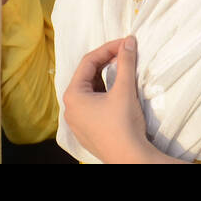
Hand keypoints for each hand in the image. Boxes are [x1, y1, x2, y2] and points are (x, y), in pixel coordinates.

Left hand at [62, 36, 158, 163]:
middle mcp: (70, 108)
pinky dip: (104, 94)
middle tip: (124, 54)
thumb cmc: (123, 124)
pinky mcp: (86, 131)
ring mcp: (77, 122)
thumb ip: (125, 62)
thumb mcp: (124, 89)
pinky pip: (92, 105)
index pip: (88, 62)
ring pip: (90, 91)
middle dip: (106, 63)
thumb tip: (129, 41)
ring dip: (105, 78)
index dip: (108, 49)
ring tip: (122, 70)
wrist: (130, 159)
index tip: (125, 43)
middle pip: (87, 76)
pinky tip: (117, 92)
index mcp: (73, 95)